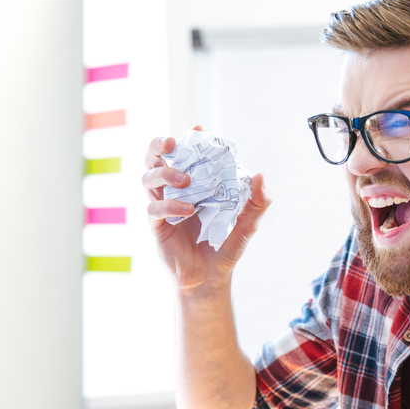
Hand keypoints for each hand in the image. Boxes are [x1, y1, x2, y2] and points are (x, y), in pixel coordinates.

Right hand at [142, 125, 271, 288]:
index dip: (189, 139)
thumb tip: (260, 176)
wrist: (210, 279)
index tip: (199, 129)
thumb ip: (257, 202)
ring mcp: (164, 206)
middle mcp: (176, 191)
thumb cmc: (225, 248)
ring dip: (165, 174)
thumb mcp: (248, 226)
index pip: (186, 155)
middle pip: (155, 159)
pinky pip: (154, 208)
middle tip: (172, 144)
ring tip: (185, 181)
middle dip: (159, 146)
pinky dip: (169, 206)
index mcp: (195, 185)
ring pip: (149, 178)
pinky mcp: (157, 226)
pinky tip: (187, 211)